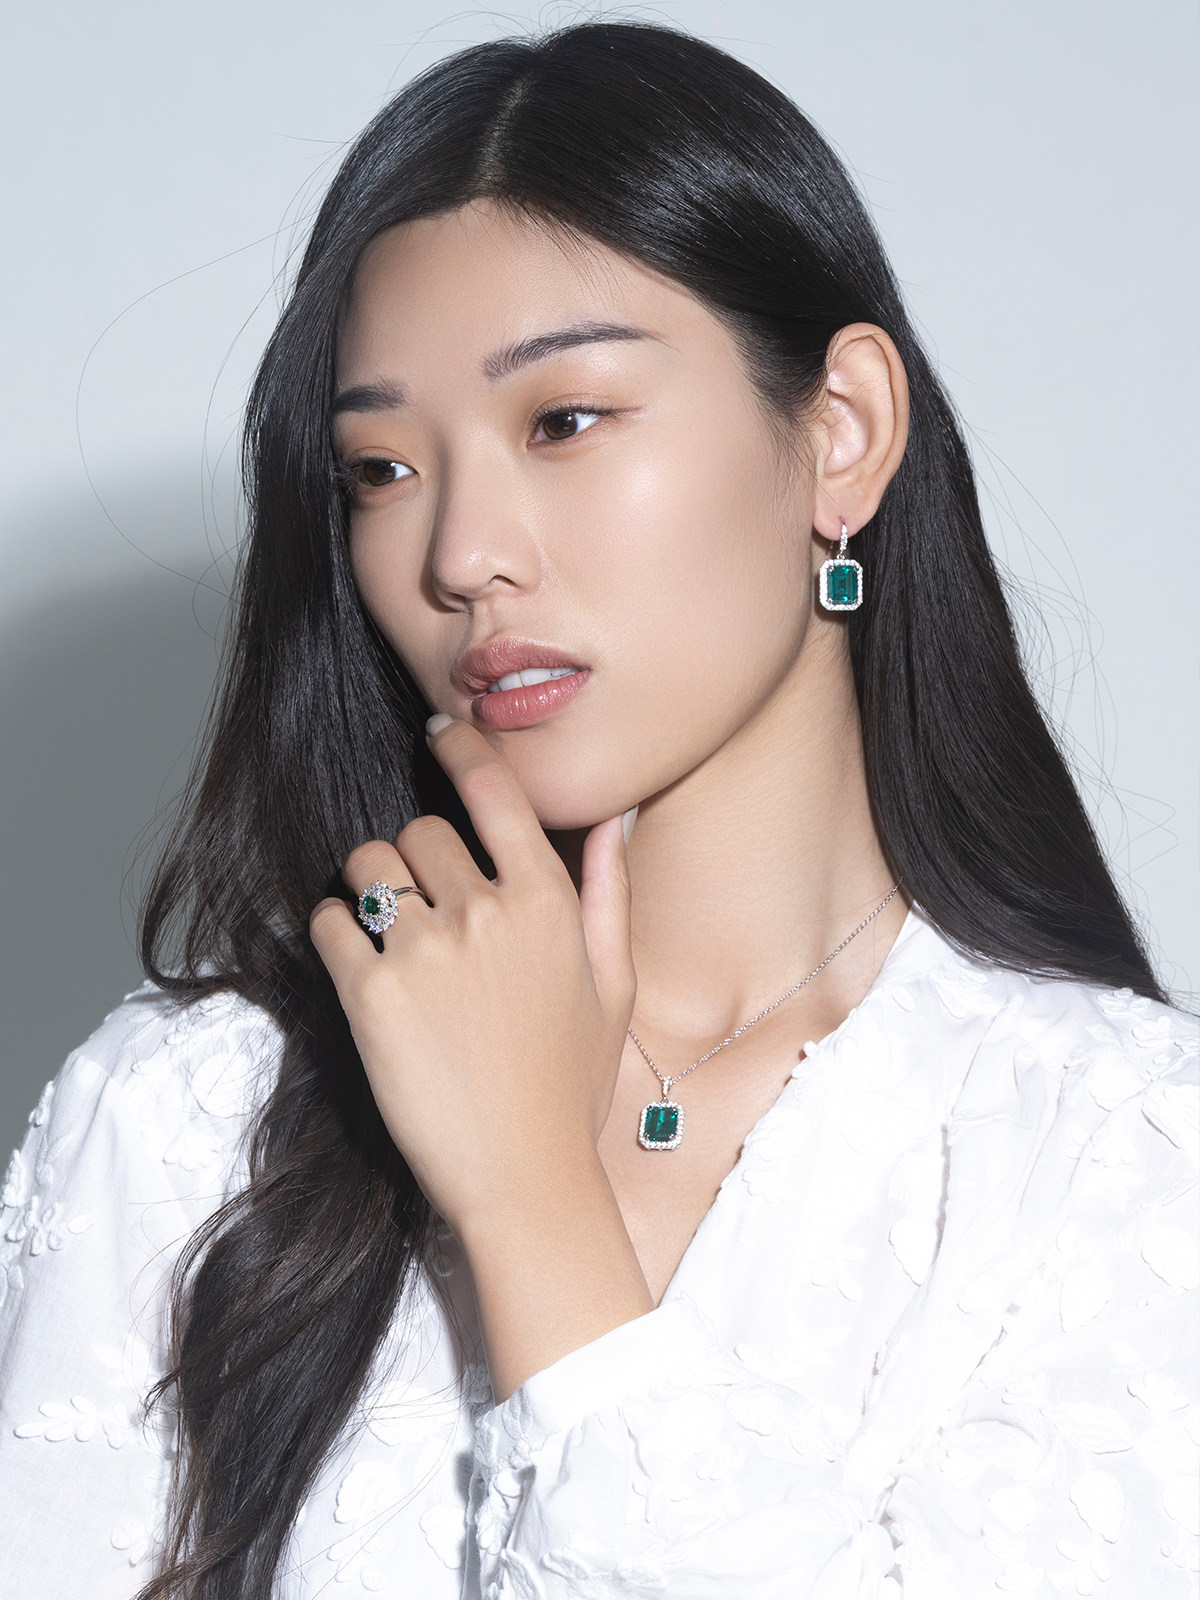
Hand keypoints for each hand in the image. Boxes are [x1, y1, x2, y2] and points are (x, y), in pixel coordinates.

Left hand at [309, 716, 637, 1240]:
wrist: (523, 1178)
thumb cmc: (570, 1087)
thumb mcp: (612, 987)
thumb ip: (608, 895)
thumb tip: (614, 818)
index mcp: (548, 902)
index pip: (496, 793)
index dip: (463, 750)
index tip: (440, 731)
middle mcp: (487, 912)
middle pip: (421, 829)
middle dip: (416, 856)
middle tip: (423, 903)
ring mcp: (426, 950)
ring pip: (369, 865)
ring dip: (370, 883)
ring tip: (385, 929)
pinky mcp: (371, 994)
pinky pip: (330, 922)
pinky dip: (335, 931)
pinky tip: (358, 966)